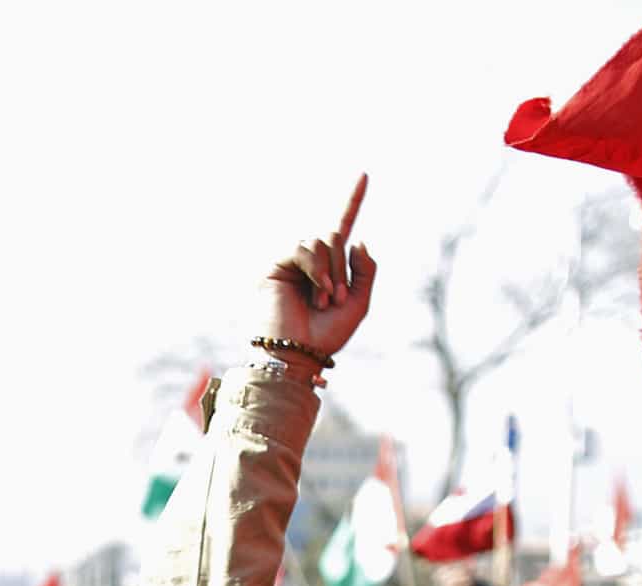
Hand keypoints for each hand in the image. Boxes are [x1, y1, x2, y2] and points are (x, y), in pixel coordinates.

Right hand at [257, 175, 377, 362]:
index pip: (342, 229)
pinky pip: (303, 250)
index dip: (352, 202)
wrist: (300, 355)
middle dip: (342, 268)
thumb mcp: (359, 303)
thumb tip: (357, 240)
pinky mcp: (276, 267)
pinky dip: (316, 270)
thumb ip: (365, 269)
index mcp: (330, 267)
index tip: (365, 175)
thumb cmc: (327, 336)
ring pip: (320, 242)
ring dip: (329, 272)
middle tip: (336, 299)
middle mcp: (311, 261)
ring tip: (323, 302)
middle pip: (334, 237)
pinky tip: (316, 292)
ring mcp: (292, 262)